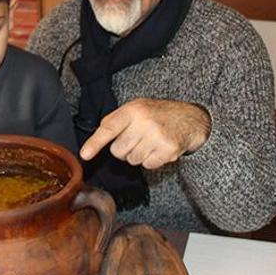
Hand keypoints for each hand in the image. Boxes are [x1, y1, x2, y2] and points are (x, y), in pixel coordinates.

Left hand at [79, 99, 209, 169]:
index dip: (95, 143)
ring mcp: (157, 137)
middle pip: (118, 151)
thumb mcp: (136, 108)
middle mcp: (144, 122)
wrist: (191, 119)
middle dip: (124, 148)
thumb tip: (95, 140)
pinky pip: (147, 166)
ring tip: (150, 142)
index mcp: (133, 110)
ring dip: (138, 155)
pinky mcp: (168, 150)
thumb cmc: (157, 115)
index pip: (109, 128)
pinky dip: (151, 161)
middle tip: (138, 138)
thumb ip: (116, 121)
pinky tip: (159, 149)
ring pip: (132, 160)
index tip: (85, 155)